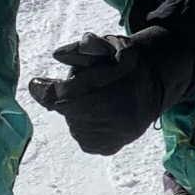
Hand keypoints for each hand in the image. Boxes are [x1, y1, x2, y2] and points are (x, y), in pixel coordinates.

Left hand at [26, 0, 194, 155]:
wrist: (157, 83)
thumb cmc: (127, 62)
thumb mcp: (107, 47)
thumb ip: (81, 50)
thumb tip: (57, 55)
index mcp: (107, 94)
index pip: (61, 98)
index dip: (45, 90)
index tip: (37, 83)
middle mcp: (110, 119)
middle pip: (67, 112)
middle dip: (67, 99)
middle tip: (78, 89)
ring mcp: (112, 136)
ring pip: (75, 127)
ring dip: (76, 115)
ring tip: (93, 102)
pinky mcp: (111, 147)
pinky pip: (86, 142)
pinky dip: (86, 129)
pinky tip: (97, 117)